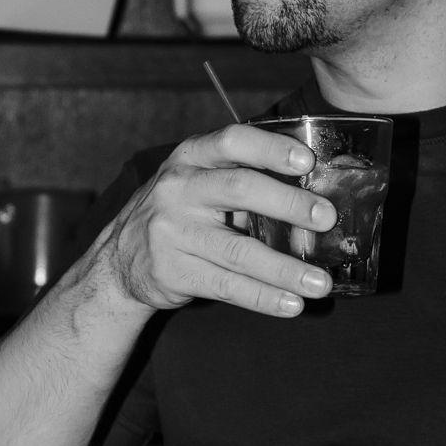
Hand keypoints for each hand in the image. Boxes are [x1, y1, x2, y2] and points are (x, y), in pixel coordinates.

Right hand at [80, 123, 339, 321]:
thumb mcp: (198, 181)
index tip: (307, 161)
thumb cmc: (179, 213)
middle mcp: (179, 190)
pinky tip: (291, 305)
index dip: (270, 149)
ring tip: (321, 284)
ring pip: (239, 251)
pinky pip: (227, 286)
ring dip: (285, 269)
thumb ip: (244, 178)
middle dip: (289, 204)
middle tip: (327, 219)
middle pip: (240, 190)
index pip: (232, 141)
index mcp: (191, 158)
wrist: (119, 261)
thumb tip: (317, 193)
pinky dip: (263, 298)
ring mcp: (172, 233)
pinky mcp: (173, 272)